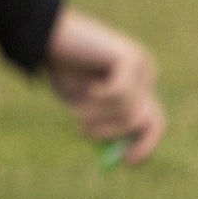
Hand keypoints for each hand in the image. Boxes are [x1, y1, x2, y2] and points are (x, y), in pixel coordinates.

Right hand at [42, 6, 164, 164]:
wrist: (44, 35)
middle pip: (151, 122)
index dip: (143, 146)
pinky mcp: (130, 58)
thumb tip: (119, 155)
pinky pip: (120, 95)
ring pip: (130, 113)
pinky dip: (98, 99)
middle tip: (88, 136)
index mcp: (137, 87)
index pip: (153, 123)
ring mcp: (141, 66)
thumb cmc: (60, 68)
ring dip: (98, 117)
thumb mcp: (82, 104)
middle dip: (118, 134)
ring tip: (75, 107)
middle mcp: (145, 76)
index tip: (125, 163)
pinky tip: (85, 86)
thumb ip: (103, 124)